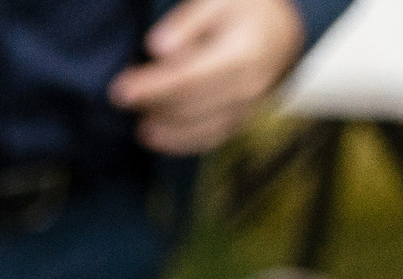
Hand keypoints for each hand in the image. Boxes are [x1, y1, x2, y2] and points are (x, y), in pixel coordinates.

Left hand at [108, 0, 307, 156]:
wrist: (282, 34)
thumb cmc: (245, 10)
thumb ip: (188, 21)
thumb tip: (158, 48)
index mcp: (241, 55)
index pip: (189, 78)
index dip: (152, 87)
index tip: (120, 89)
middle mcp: (246, 88)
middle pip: (189, 106)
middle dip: (151, 105)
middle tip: (119, 99)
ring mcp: (245, 110)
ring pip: (197, 129)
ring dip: (163, 129)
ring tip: (137, 122)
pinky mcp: (239, 122)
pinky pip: (207, 139)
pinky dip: (178, 142)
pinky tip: (153, 136)